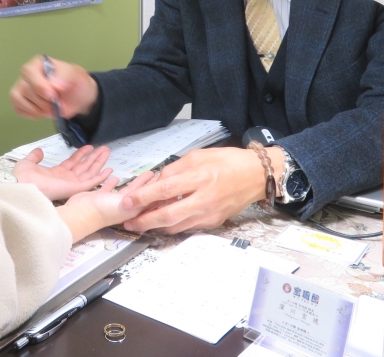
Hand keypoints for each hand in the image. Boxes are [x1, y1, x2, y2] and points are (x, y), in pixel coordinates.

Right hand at [9, 55, 98, 118]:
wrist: (77, 98)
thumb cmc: (75, 83)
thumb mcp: (76, 75)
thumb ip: (65, 76)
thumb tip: (54, 85)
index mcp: (39, 63)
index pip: (29, 72)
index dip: (39, 85)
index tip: (52, 95)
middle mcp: (27, 74)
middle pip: (25, 89)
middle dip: (42, 101)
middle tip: (56, 103)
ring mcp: (21, 88)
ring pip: (18, 100)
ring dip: (37, 109)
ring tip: (51, 108)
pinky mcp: (19, 102)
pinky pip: (18, 109)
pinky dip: (32, 114)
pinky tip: (43, 112)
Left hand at [13, 145, 112, 200]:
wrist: (22, 185)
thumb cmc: (22, 176)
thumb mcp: (28, 162)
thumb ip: (35, 156)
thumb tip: (39, 151)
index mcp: (55, 174)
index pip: (72, 163)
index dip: (81, 155)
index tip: (89, 147)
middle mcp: (65, 179)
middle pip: (84, 167)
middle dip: (94, 158)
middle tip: (104, 148)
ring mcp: (71, 184)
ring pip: (89, 172)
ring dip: (99, 162)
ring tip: (107, 152)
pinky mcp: (75, 188)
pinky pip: (91, 182)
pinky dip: (100, 177)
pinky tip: (109, 170)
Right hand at [57, 170, 156, 241]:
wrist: (83, 211)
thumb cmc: (106, 210)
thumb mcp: (130, 206)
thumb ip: (144, 199)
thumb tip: (161, 195)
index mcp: (134, 210)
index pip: (150, 199)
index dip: (158, 190)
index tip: (167, 180)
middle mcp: (125, 207)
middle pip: (141, 193)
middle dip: (150, 184)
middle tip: (158, 173)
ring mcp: (113, 202)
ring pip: (128, 190)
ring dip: (137, 182)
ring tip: (144, 173)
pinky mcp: (101, 197)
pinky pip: (110, 188)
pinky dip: (114, 183)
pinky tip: (116, 176)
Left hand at [120, 147, 286, 233]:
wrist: (256, 175)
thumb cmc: (228, 161)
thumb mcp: (199, 155)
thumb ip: (175, 169)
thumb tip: (156, 182)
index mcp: (200, 176)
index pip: (166, 189)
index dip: (144, 197)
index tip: (127, 201)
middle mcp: (205, 198)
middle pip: (168, 215)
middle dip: (145, 220)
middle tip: (128, 221)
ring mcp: (210, 213)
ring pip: (177, 226)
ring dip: (156, 226)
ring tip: (141, 222)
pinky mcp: (214, 222)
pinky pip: (188, 227)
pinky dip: (173, 225)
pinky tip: (163, 220)